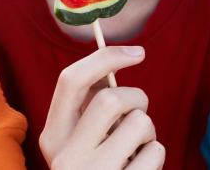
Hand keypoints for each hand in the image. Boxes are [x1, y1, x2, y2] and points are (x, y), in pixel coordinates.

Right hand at [41, 46, 164, 169]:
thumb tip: (111, 65)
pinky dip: (156, 153)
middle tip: (139, 113)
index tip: (137, 52)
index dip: (106, 57)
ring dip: (149, 129)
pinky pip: (156, 151)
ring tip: (138, 147)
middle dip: (137, 97)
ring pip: (140, 122)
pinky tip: (142, 167)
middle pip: (111, 98)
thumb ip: (88, 110)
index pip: (70, 81)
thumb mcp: (79, 144)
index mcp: (53, 137)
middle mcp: (66, 156)